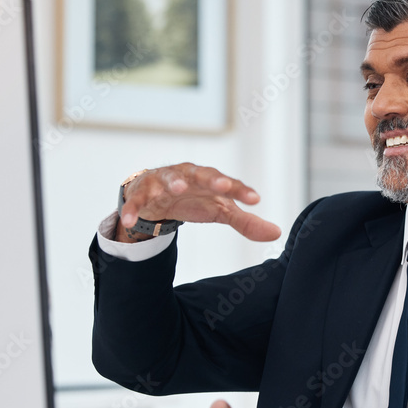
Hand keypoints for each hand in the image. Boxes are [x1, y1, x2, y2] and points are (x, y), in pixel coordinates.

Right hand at [118, 164, 280, 242]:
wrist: (156, 195)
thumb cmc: (194, 198)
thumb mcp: (220, 211)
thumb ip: (245, 222)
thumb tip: (276, 234)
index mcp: (209, 180)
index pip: (229, 184)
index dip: (241, 190)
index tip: (255, 200)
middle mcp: (188, 175)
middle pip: (201, 173)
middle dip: (212, 178)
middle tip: (223, 186)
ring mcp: (163, 182)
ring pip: (168, 179)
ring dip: (173, 182)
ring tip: (178, 188)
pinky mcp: (141, 192)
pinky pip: (137, 201)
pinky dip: (133, 209)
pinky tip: (131, 220)